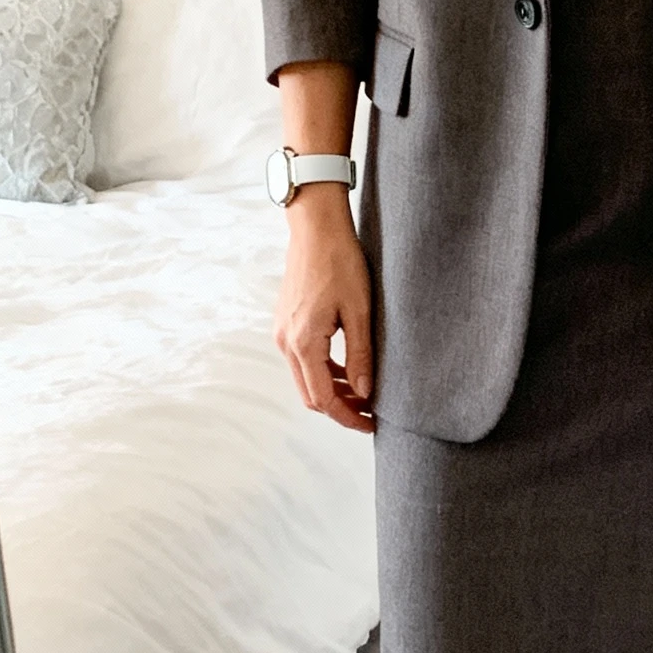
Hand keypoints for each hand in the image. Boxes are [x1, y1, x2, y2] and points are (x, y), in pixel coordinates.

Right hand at [273, 187, 374, 432]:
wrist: (316, 228)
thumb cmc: (340, 262)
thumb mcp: (359, 311)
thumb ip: (361, 355)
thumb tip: (365, 392)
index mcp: (304, 342)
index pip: (323, 398)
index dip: (347, 417)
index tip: (369, 423)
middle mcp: (286, 341)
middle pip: (310, 395)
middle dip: (339, 408)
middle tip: (370, 412)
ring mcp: (282, 333)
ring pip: (305, 379)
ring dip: (332, 390)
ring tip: (363, 391)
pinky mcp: (286, 324)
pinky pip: (302, 360)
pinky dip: (323, 371)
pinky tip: (347, 369)